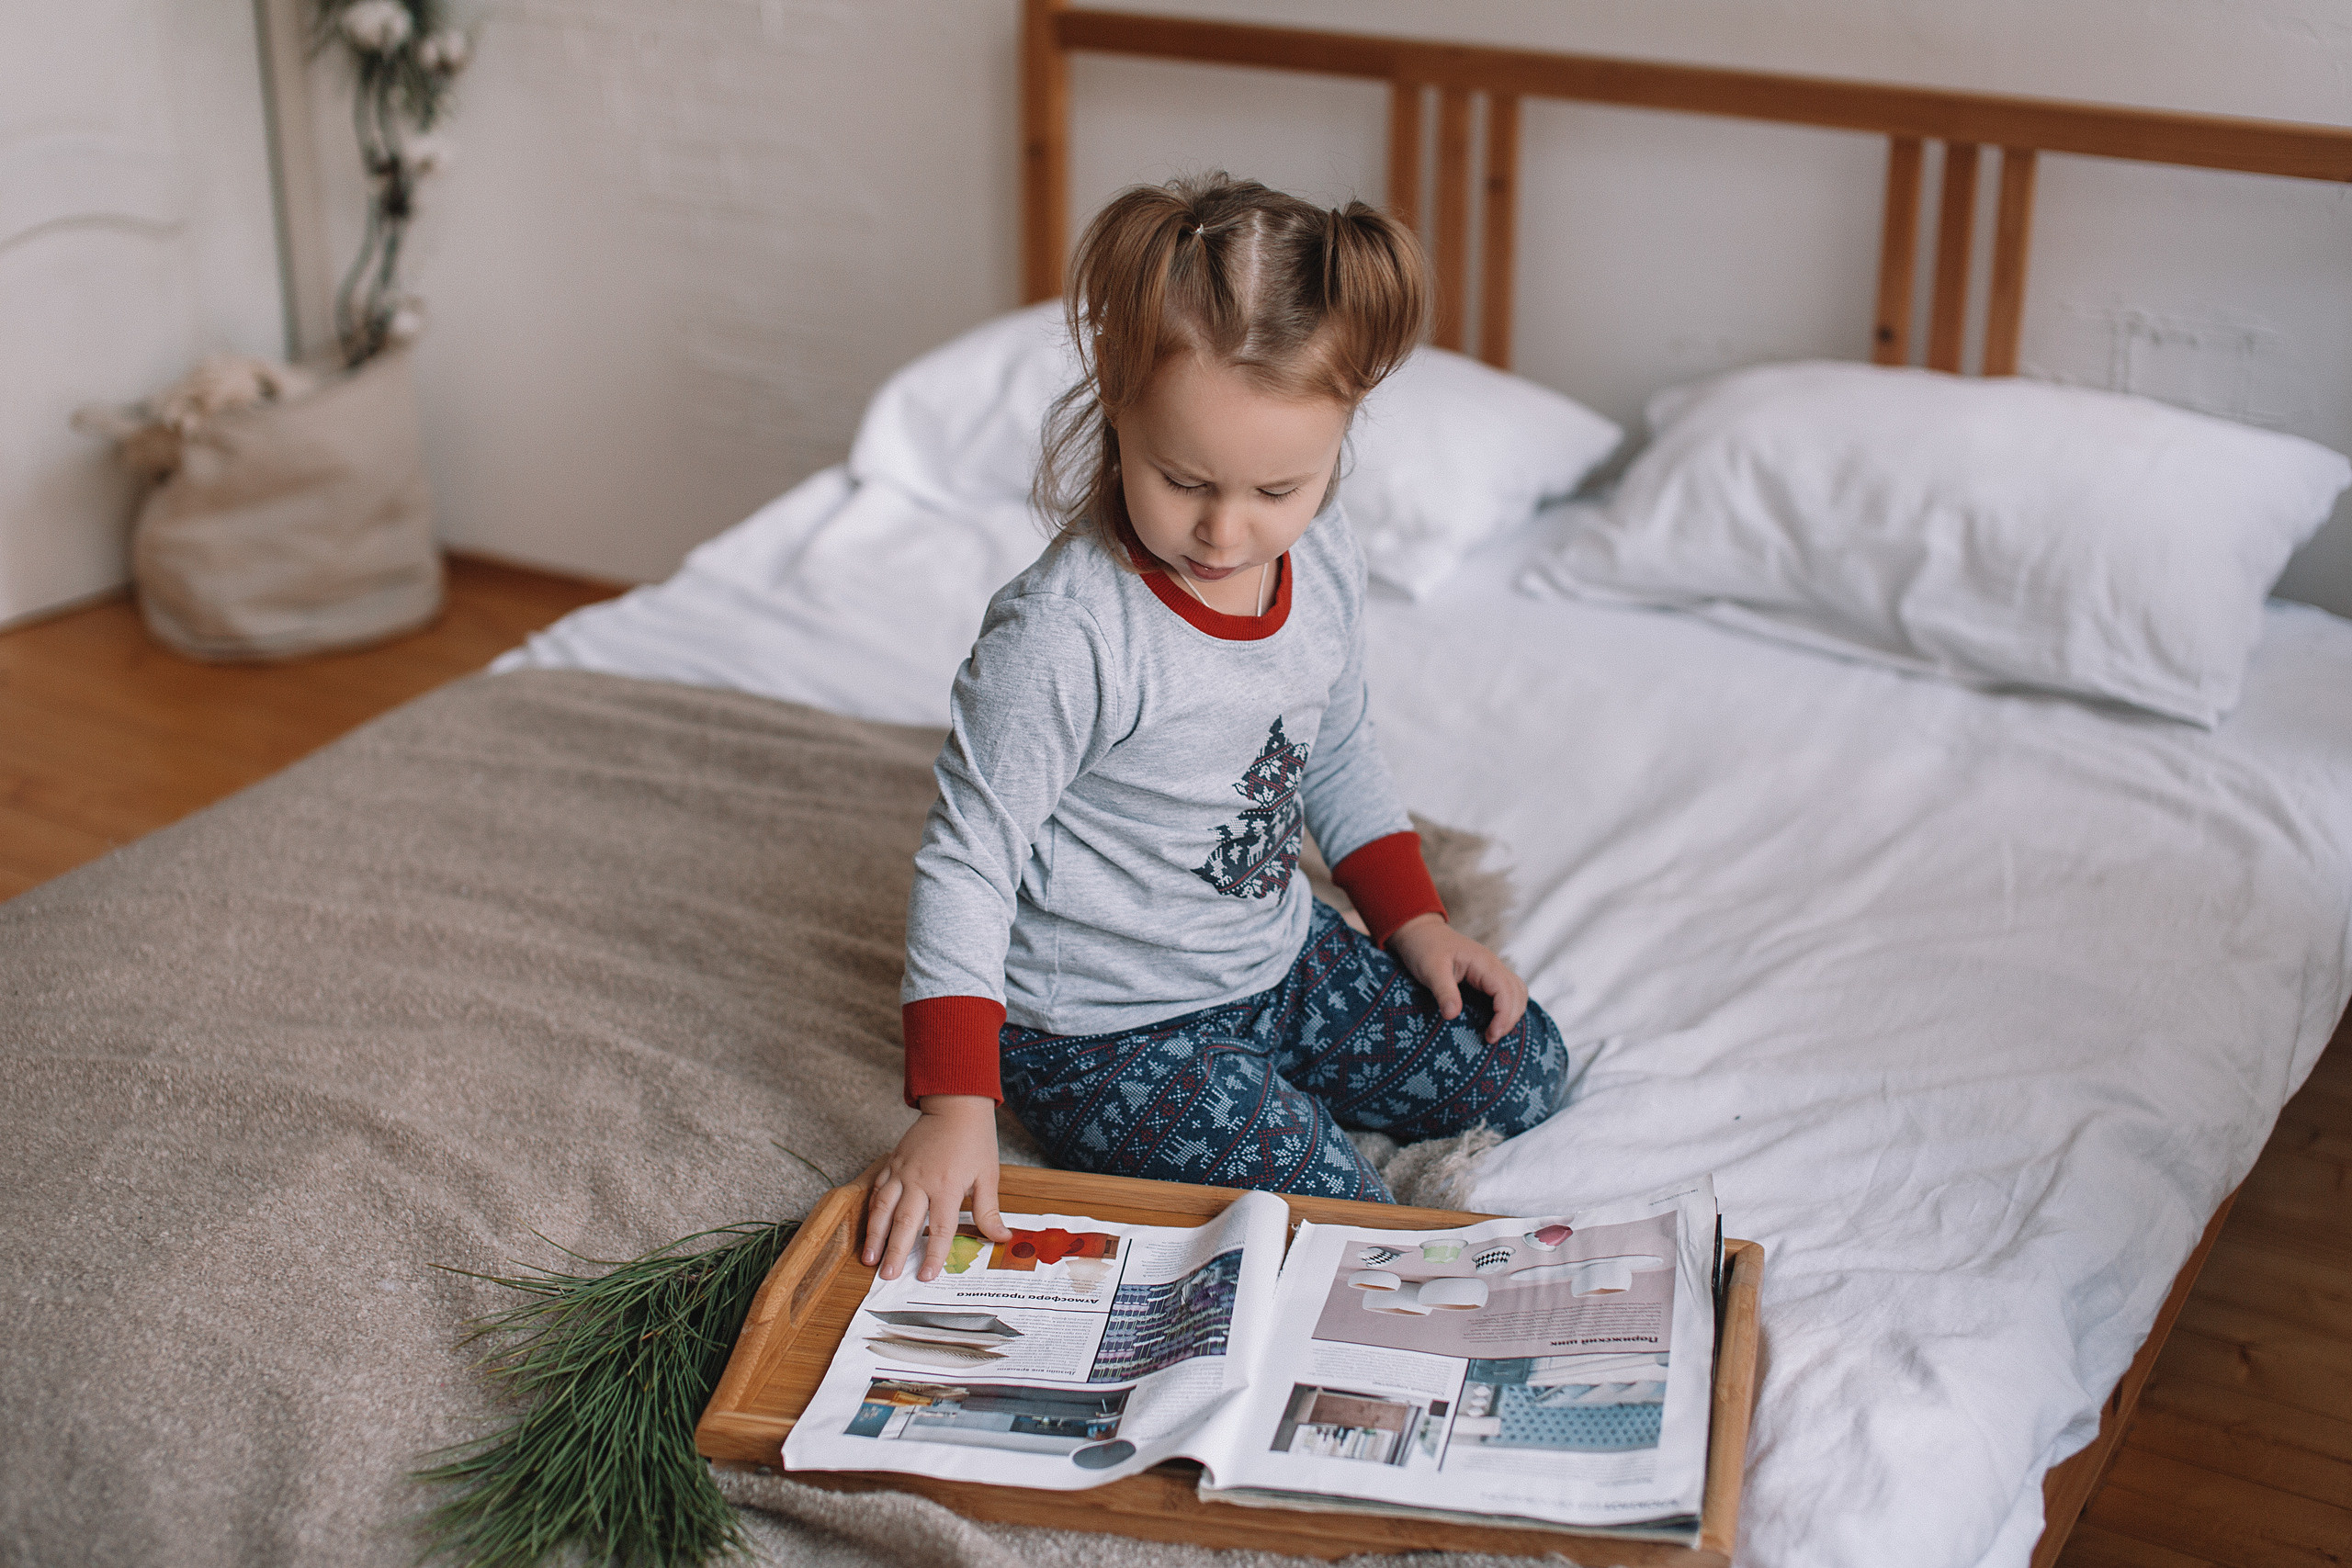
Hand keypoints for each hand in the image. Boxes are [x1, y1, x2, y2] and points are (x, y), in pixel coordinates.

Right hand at [863, 1095, 1010, 1281]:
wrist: (955, 1105)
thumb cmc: (975, 1140)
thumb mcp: (988, 1175)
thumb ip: (989, 1210)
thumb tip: (1002, 1237)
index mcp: (948, 1186)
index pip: (940, 1228)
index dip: (933, 1255)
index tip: (925, 1276)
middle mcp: (921, 1180)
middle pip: (905, 1222)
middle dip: (895, 1251)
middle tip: (887, 1275)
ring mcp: (903, 1171)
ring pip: (883, 1207)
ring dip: (875, 1235)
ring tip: (868, 1258)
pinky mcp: (893, 1163)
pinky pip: (878, 1189)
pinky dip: (871, 1210)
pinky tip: (869, 1227)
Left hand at [1388, 913, 1528, 1043]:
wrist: (1420, 931)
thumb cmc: (1424, 947)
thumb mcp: (1430, 969)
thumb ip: (1443, 991)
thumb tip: (1452, 1015)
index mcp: (1483, 962)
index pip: (1506, 991)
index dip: (1503, 1016)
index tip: (1490, 1036)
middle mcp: (1493, 965)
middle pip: (1517, 994)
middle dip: (1509, 1019)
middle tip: (1490, 1039)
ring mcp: (1491, 969)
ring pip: (1517, 992)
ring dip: (1511, 1013)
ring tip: (1494, 1033)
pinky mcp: (1485, 975)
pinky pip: (1506, 991)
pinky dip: (1506, 1007)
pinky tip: (1494, 1021)